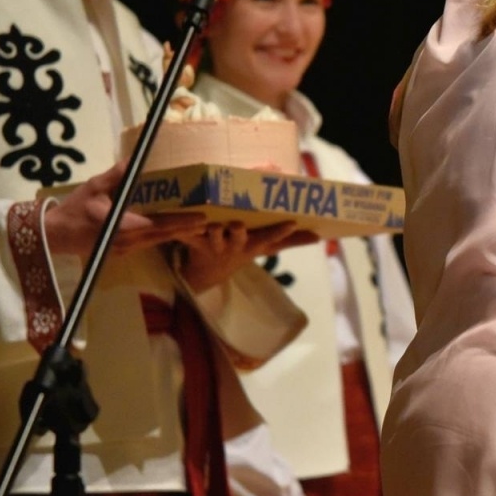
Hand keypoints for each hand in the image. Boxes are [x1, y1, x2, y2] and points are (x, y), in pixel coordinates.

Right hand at [43, 162, 207, 258]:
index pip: (156, 225)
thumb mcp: (93, 187)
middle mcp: (125, 242)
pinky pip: (148, 244)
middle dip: (186, 229)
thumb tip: (134, 159)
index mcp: (119, 226)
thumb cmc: (74, 209)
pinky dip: (163, 236)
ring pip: (157, 242)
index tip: (200, 218)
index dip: (180, 222)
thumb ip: (115, 175)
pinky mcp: (122, 252)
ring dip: (177, 234)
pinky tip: (176, 229)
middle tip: (210, 220)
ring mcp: (124, 250)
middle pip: (163, 236)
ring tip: (199, 225)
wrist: (54, 235)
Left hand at [177, 220, 318, 290]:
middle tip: (239, 225)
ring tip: (213, 223)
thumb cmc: (240, 251)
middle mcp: (235, 246)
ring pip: (214, 237)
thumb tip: (317, 236)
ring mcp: (216, 247)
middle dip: (239, 232)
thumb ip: (289, 241)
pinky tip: (177, 227)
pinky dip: (182, 233)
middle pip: (239, 238)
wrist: (208, 274)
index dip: (281, 231)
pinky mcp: (196, 245)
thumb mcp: (265, 248)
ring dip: (213, 231)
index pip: (270, 238)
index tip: (292, 222)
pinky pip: (188, 238)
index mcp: (253, 245)